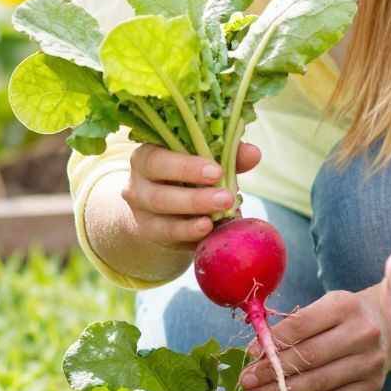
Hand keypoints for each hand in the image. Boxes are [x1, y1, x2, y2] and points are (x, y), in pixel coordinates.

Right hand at [122, 142, 261, 250]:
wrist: (165, 203)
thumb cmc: (188, 173)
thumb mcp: (204, 160)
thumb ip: (227, 155)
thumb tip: (253, 153)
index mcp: (146, 156)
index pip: (157, 160)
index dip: (185, 167)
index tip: (216, 171)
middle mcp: (136, 184)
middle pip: (160, 195)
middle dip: (195, 198)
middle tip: (227, 198)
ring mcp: (141, 212)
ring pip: (164, 221)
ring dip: (194, 221)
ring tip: (220, 217)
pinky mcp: (151, 233)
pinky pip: (171, 237)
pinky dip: (192, 235)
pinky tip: (210, 232)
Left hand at [239, 287, 390, 390]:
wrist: (385, 329)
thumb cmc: (341, 319)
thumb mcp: (320, 310)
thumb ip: (290, 328)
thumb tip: (255, 354)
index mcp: (345, 306)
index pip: (300, 326)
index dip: (272, 343)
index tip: (250, 356)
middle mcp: (363, 333)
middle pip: (309, 357)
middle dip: (273, 373)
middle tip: (246, 383)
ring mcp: (371, 363)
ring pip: (319, 384)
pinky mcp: (372, 388)